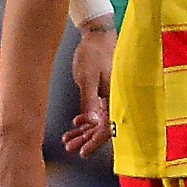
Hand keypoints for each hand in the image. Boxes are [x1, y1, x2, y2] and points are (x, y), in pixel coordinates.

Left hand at [64, 22, 114, 157]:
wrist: (98, 34)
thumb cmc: (94, 53)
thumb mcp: (88, 78)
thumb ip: (89, 101)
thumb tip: (90, 123)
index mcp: (116, 96)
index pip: (108, 127)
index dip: (95, 142)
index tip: (82, 152)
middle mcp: (117, 99)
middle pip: (103, 127)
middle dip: (86, 139)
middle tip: (70, 147)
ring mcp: (112, 96)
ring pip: (99, 121)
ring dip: (84, 131)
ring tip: (68, 139)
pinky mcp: (106, 92)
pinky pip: (97, 111)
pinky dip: (86, 119)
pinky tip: (75, 123)